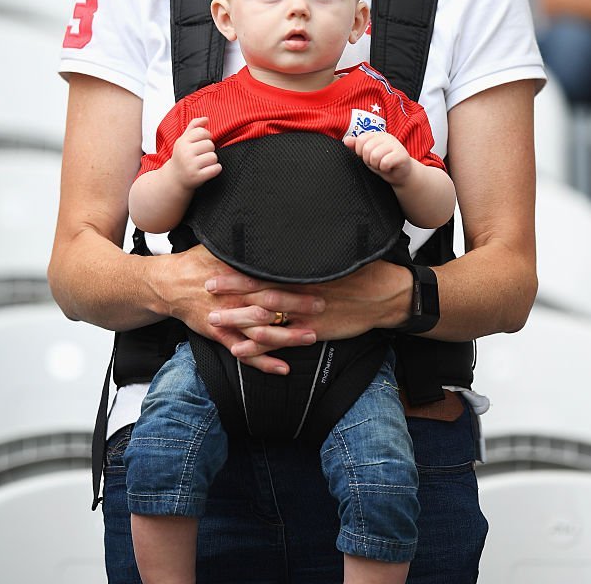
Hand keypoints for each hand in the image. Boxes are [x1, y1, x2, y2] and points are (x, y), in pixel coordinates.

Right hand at [156, 246, 323, 374]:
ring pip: (261, 333)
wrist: (168, 285)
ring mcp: (229, 321)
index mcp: (237, 277)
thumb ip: (241, 248)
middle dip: (297, 307)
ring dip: (287, 337)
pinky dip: (264, 362)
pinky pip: (245, 354)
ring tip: (310, 338)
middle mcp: (235, 300)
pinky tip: (283, 368)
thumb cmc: (195, 263)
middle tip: (320, 307)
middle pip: (270, 305)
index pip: (269, 279)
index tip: (313, 281)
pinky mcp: (221, 336)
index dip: (291, 281)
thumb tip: (263, 234)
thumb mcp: (217, 248)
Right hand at [169, 116, 221, 188]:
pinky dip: (215, 169)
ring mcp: (190, 166)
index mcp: (182, 142)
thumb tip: (206, 118)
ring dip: (212, 161)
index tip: (201, 143)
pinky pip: (216, 169)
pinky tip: (208, 170)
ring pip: (213, 157)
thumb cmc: (182, 157)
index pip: (203, 132)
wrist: (174, 178)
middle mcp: (185, 153)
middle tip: (201, 155)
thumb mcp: (184, 140)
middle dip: (209, 150)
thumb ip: (194, 126)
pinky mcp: (197, 177)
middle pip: (210, 144)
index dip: (206, 137)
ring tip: (203, 163)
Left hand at [206, 260, 414, 361]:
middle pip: (259, 288)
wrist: (385, 294)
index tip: (219, 260)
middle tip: (205, 286)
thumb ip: (308, 254)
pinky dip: (258, 347)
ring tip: (213, 319)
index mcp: (303, 269)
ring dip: (237, 319)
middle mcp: (300, 289)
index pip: (266, 265)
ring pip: (265, 317)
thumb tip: (289, 240)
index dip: (241, 264)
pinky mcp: (312, 331)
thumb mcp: (334, 255)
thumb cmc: (361, 271)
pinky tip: (239, 350)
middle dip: (231, 289)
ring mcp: (305, 313)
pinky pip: (280, 341)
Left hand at [344, 131, 411, 185]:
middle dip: (369, 160)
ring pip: (375, 156)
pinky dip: (384, 169)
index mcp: (377, 135)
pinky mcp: (402, 154)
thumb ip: (356, 146)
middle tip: (377, 162)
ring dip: (376, 165)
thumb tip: (346, 140)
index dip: (361, 152)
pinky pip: (385, 162)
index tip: (368, 157)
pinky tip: (389, 168)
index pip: (360, 140)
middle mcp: (386, 137)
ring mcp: (395, 144)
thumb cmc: (383, 163)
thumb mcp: (367, 154)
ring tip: (382, 165)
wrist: (400, 174)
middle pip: (366, 149)